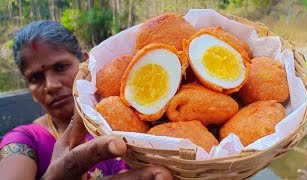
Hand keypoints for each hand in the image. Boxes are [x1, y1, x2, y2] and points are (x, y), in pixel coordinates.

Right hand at [42, 109, 172, 179]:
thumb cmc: (61, 169)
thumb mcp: (64, 148)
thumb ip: (76, 127)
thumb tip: (87, 97)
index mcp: (65, 169)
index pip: (81, 158)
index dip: (100, 150)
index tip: (122, 144)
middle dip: (138, 178)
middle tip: (164, 173)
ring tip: (169, 177)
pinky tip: (165, 179)